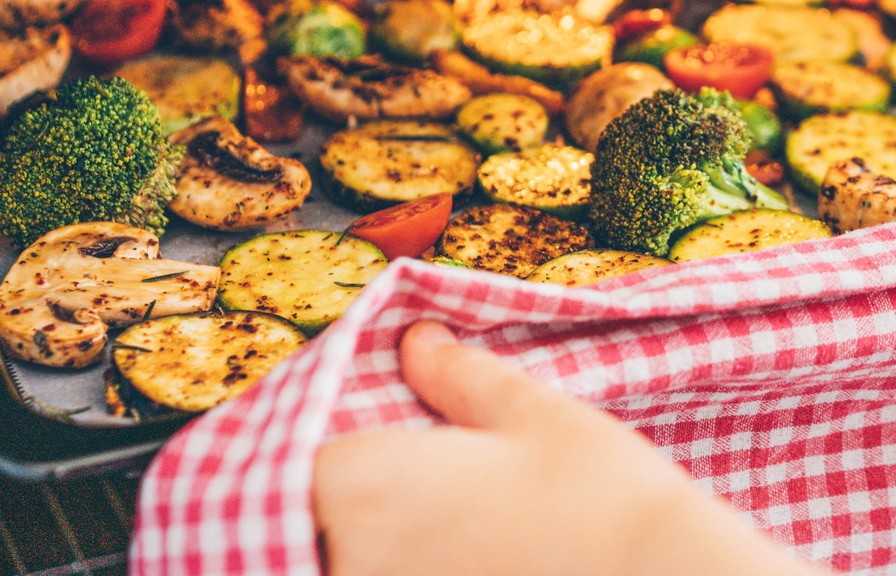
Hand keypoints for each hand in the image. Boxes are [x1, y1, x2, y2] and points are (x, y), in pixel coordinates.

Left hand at [314, 320, 825, 575]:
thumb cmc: (600, 492)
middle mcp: (351, 559)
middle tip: (424, 488)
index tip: (361, 442)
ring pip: (352, 564)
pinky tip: (466, 556)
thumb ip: (457, 378)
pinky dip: (417, 569)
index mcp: (360, 485)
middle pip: (316, 527)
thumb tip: (417, 342)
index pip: (295, 465)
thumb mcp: (532, 413)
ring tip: (451, 525)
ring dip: (376, 547)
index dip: (327, 450)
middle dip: (342, 510)